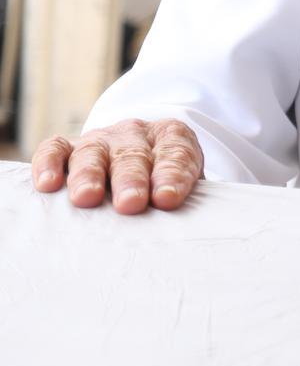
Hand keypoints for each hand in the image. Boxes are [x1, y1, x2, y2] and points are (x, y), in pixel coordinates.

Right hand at [31, 119, 204, 213]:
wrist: (142, 152)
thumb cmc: (164, 178)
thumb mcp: (184, 181)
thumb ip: (185, 196)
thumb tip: (185, 231)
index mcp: (172, 138)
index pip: (175, 155)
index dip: (171, 176)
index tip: (167, 199)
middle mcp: (136, 135)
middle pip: (133, 157)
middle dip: (131, 180)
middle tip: (130, 203)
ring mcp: (101, 139)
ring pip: (93, 153)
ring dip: (89, 175)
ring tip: (86, 197)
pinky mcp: (69, 145)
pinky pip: (56, 149)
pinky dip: (49, 164)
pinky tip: (47, 184)